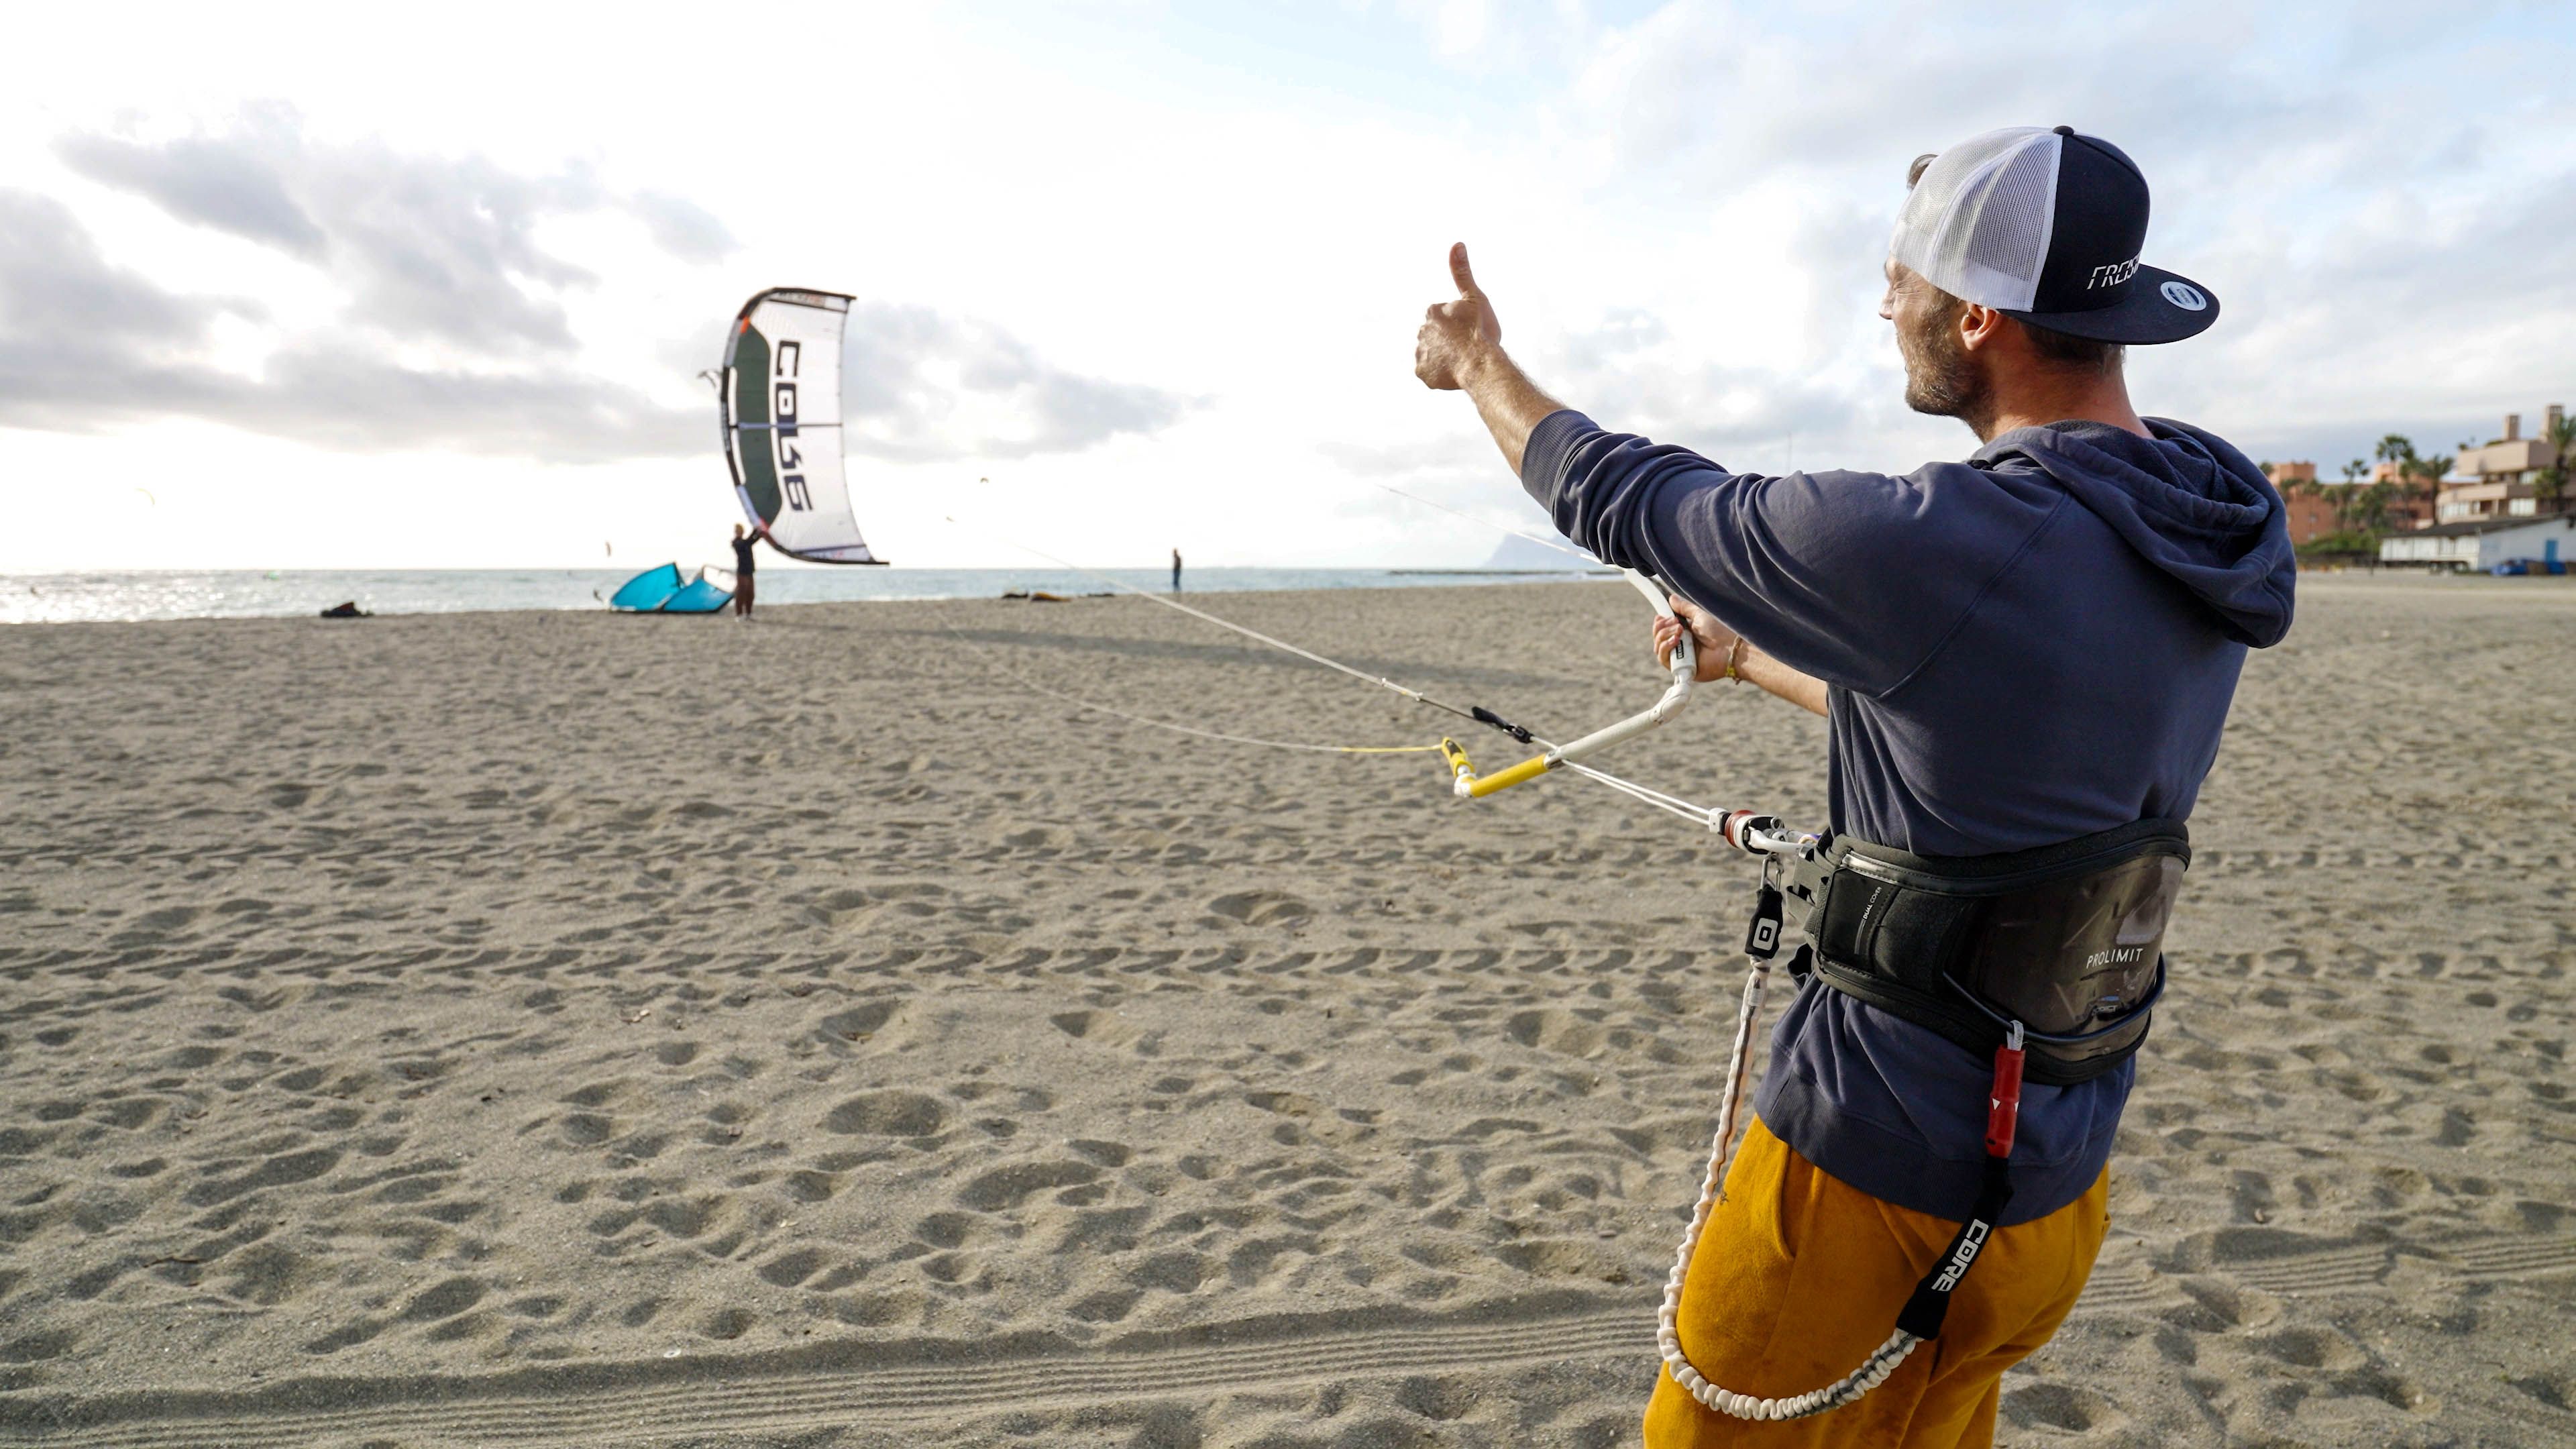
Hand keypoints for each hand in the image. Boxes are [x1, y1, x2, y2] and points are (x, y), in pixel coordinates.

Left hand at [1414, 242, 1502, 390]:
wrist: (1479, 364)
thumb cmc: (1480, 331)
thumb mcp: (1474, 297)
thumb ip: (1462, 272)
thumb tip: (1456, 244)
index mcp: (1432, 312)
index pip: (1445, 318)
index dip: (1460, 325)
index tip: (1471, 330)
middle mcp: (1420, 331)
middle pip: (1438, 336)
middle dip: (1450, 341)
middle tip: (1468, 347)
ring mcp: (1420, 353)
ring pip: (1434, 354)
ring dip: (1446, 357)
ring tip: (1463, 360)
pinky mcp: (1423, 373)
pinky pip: (1431, 373)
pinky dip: (1441, 374)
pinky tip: (1455, 371)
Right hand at [1652, 593, 1744, 682]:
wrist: (1730, 648)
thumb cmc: (1720, 631)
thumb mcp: (1699, 615)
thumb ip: (1684, 608)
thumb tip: (1671, 598)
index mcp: (1685, 633)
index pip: (1663, 629)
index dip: (1660, 623)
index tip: (1661, 616)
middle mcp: (1681, 645)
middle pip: (1658, 637)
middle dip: (1662, 627)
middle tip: (1675, 622)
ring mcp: (1680, 657)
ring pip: (1658, 647)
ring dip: (1664, 635)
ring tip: (1679, 630)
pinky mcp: (1680, 668)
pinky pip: (1663, 659)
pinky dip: (1665, 647)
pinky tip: (1675, 641)